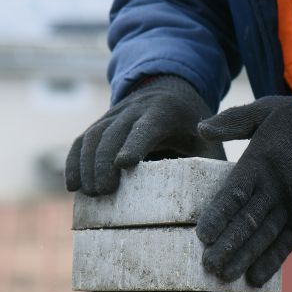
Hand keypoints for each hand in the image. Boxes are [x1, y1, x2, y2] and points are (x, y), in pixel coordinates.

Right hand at [65, 76, 225, 195]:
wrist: (171, 91)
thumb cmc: (195, 127)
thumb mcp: (210, 140)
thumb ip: (211, 164)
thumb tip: (218, 200)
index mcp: (166, 110)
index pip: (147, 125)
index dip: (135, 143)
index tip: (124, 164)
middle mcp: (136, 107)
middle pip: (113, 132)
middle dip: (104, 161)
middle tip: (103, 193)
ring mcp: (114, 113)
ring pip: (93, 134)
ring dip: (86, 164)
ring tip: (90, 194)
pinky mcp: (101, 123)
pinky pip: (81, 139)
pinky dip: (74, 161)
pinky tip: (72, 185)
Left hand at [196, 93, 291, 285]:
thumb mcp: (265, 110)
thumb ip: (232, 121)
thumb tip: (200, 128)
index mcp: (262, 162)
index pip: (236, 194)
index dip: (219, 216)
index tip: (202, 235)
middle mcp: (277, 187)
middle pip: (249, 222)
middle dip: (228, 246)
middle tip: (208, 267)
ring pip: (266, 237)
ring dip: (245, 258)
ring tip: (225, 277)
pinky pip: (287, 242)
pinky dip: (272, 261)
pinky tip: (256, 278)